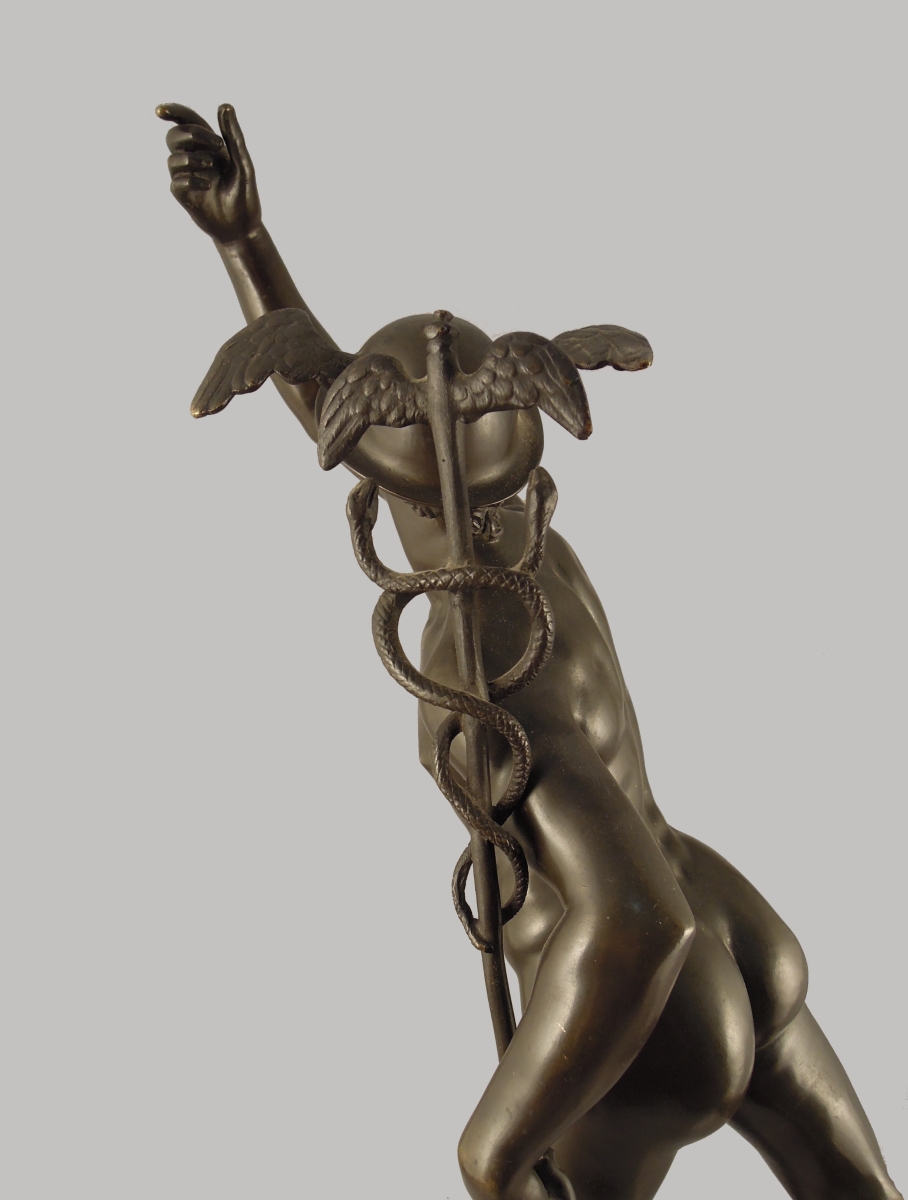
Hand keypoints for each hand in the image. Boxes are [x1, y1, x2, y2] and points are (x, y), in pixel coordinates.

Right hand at [156, 102, 261, 243]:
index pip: (186, 122)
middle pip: (174, 136)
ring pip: (172, 159)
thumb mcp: (242, 162)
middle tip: (218, 145)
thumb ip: (233, 135)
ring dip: (192, 158)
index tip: (160, 111)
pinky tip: (208, 185)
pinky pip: (176, 182)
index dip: (172, 112)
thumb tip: (224, 104)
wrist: (243, 227)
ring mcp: (186, 177)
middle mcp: (194, 158)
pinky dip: (191, 179)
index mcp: (207, 146)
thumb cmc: (244, 194)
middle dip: (191, 134)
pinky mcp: (184, 196)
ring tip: (212, 167)